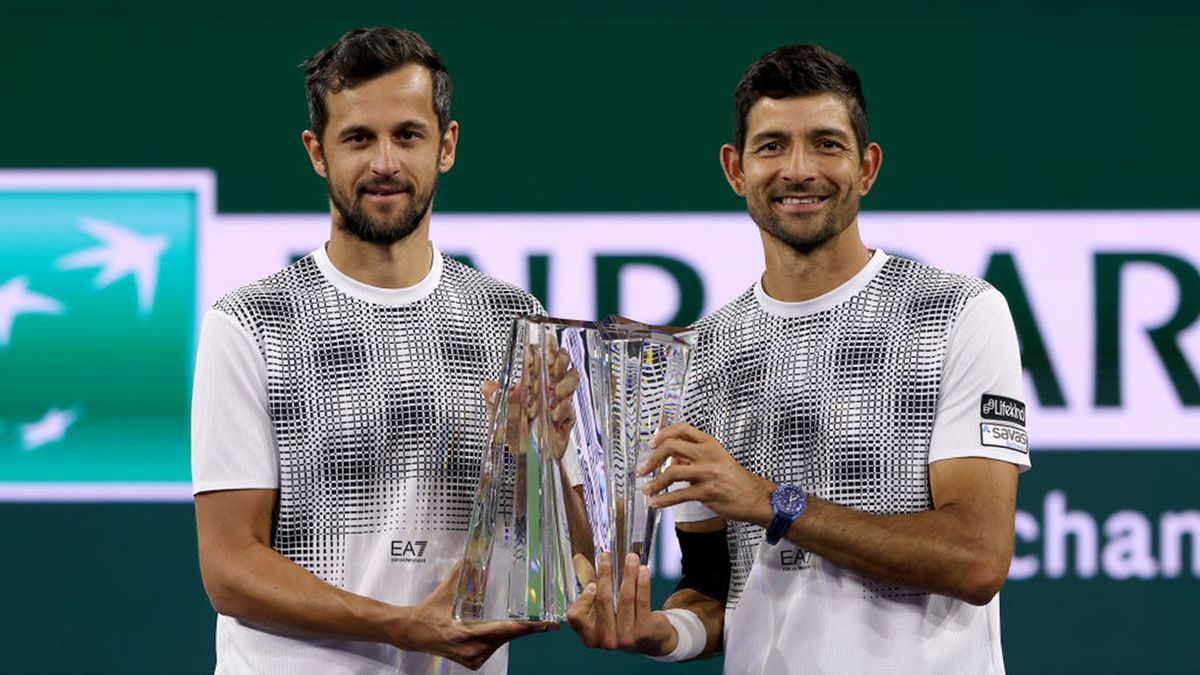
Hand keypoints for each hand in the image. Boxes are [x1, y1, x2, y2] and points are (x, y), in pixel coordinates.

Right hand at [397, 562, 556, 669]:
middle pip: (507, 637)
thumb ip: (462, 574)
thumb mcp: (446, 592)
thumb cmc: (428, 614)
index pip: (505, 630)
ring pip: (500, 643)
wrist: (412, 633)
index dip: (528, 627)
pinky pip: (492, 648)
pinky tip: (496, 630)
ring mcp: (472, 658)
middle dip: (525, 629)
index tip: (547, 625)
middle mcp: (472, 650)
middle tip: (546, 623)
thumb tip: (475, 555)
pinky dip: (497, 638)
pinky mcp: (472, 662)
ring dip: (509, 633)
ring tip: (521, 623)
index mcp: (466, 634)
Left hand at [481, 338, 578, 459]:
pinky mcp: (567, 414)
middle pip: (560, 359)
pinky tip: (554, 414)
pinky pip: (572, 404)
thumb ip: (492, 399)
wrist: (527, 460)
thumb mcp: (497, 415)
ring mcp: (558, 398)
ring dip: (566, 382)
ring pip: (572, 376)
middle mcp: (545, 386)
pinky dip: (565, 407)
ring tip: (556, 392)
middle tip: (551, 366)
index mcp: (528, 380)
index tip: (533, 355)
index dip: (539, 350)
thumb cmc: (512, 434)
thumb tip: (488, 387)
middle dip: (559, 359)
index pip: (537, 354)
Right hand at [566, 552, 676, 655]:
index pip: (576, 617)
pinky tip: (643, 570)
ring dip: (628, 574)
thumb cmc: (620, 619)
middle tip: (606, 556)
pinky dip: (642, 583)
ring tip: (631, 558)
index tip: (592, 583)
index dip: (583, 599)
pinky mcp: (645, 630)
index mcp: (590, 636)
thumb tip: (578, 558)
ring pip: (625, 598)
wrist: (650, 639)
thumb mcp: (602, 608)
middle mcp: (606, 639)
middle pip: (604, 601)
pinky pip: (642, 601)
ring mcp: (626, 637)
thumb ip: (589, 584)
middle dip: (605, 574)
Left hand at [639, 423, 774, 526]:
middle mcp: (708, 455)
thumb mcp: (715, 459)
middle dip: (652, 459)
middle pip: (671, 447)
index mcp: (709, 443)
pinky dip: (664, 500)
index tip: (652, 444)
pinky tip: (656, 503)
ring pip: (672, 472)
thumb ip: (692, 456)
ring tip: (647, 489)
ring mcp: (707, 473)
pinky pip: (679, 495)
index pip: (682, 429)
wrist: (754, 497)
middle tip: (643, 469)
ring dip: (655, 483)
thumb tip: (669, 459)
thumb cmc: (733, 478)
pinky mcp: (707, 492)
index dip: (663, 434)